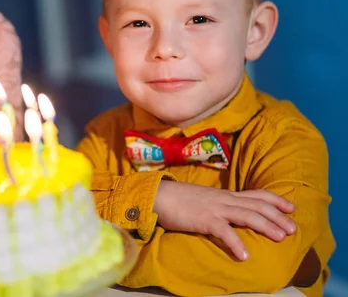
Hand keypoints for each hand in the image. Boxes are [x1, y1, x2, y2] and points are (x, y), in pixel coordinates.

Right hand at [154, 181, 295, 260]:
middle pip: (257, 205)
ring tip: (280, 238)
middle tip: (293, 229)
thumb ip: (218, 205)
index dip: (276, 200)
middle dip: (278, 216)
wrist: (158, 195)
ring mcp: (215, 208)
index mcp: (224, 195)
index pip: (256, 194)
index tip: (291, 208)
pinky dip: (236, 243)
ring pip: (247, 215)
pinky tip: (245, 256)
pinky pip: (224, 232)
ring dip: (266, 226)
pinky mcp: (204, 219)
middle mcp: (224, 199)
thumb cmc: (178, 200)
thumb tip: (230, 214)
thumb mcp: (204, 200)